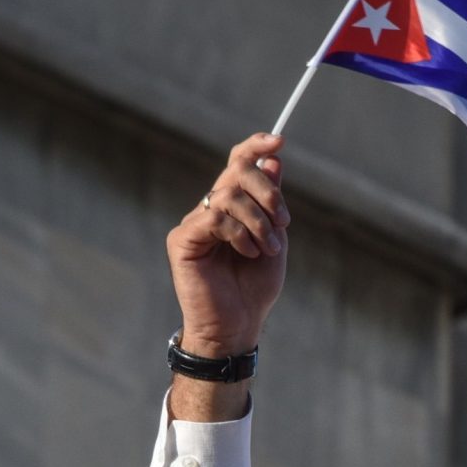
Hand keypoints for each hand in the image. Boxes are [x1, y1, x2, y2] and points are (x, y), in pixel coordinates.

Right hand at [165, 133, 290, 419]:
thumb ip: (272, 203)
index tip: (278, 141)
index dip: (255, 147)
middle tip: (284, 221)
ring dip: (258, 221)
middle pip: (236, 171)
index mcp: (233, 206)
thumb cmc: (254, 288)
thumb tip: (273, 159)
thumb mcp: (275, 239)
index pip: (238, 163)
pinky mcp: (182, 239)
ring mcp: (194, 222)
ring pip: (228, 194)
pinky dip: (239, 232)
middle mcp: (210, 208)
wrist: (238, 326)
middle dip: (267, 191)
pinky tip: (248, 253)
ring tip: (267, 249)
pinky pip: (214, 217)